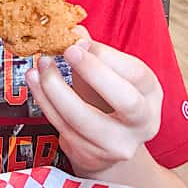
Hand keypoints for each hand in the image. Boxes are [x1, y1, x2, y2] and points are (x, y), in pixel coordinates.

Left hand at [25, 26, 162, 178]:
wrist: (109, 144)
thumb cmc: (110, 101)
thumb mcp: (111, 74)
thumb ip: (95, 54)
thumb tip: (74, 31)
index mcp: (151, 94)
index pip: (136, 74)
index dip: (106, 56)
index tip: (78, 42)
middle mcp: (142, 124)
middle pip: (126, 101)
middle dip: (94, 73)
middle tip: (67, 52)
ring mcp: (116, 145)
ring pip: (83, 118)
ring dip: (55, 88)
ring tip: (41, 65)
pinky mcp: (90, 156)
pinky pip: (62, 127)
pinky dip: (45, 102)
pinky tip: (35, 83)